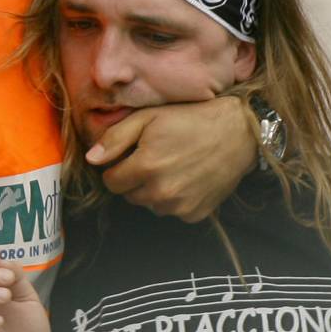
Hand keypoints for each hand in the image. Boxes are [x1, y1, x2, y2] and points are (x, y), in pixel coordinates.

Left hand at [86, 96, 256, 222]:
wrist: (238, 132)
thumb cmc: (191, 119)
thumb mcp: (149, 117)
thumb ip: (116, 138)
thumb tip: (92, 159)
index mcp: (145, 167)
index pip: (111, 182)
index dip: (117, 167)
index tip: (131, 156)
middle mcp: (161, 192)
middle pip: (129, 195)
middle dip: (135, 179)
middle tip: (154, 158)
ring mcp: (179, 206)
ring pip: (149, 204)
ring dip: (153, 190)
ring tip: (172, 166)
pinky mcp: (195, 214)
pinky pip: (172, 211)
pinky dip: (174, 199)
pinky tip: (187, 178)